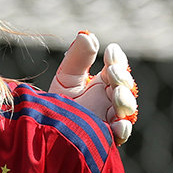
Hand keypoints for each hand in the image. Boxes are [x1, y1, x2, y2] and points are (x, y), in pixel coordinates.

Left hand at [48, 31, 138, 145]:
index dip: (117, 59)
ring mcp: (110, 119)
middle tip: (112, 71)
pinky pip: (120, 134)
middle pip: (126, 86)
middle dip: (121, 77)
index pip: (118, 67)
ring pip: (127, 108)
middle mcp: (111, 100)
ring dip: (124, 99)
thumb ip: (77, 57)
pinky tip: (118, 124)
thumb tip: (87, 35)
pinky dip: (122, 128)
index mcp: (103, 83)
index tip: (110, 51)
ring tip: (116, 92)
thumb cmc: (57, 104)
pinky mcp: (107, 138)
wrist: (45, 131)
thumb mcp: (66, 78)